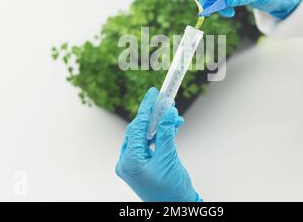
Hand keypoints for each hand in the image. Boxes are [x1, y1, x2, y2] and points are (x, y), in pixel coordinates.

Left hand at [116, 87, 201, 201]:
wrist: (175, 208)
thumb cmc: (171, 191)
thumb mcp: (168, 159)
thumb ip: (167, 134)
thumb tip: (168, 113)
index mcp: (130, 161)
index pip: (137, 128)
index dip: (146, 109)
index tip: (154, 94)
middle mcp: (127, 162)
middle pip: (138, 130)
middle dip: (153, 116)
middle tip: (164, 101)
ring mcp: (134, 164)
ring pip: (144, 136)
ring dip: (158, 125)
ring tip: (173, 116)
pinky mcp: (141, 166)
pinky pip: (148, 144)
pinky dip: (159, 135)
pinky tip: (170, 128)